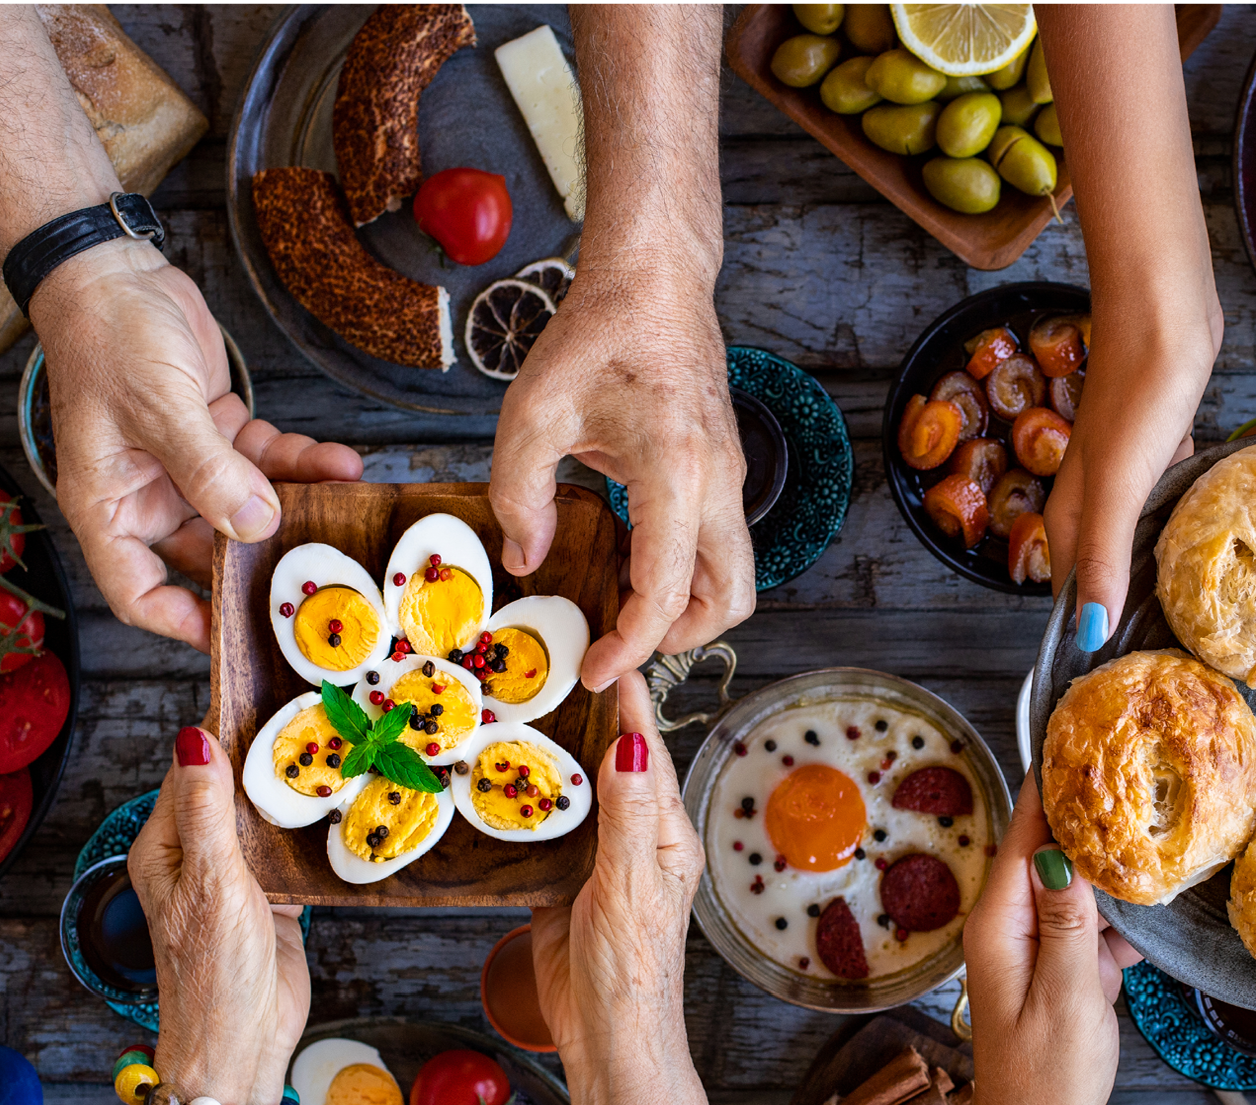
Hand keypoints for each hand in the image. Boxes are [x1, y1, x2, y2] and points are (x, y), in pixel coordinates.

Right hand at [32, 242, 362, 651]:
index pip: (138, 592)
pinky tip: (341, 465)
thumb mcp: (158, 408)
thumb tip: (256, 525)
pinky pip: (268, 465)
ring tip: (346, 508)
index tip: (236, 639)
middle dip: (262, 564)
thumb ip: (210, 472)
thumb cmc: (107, 337)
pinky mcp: (219, 437)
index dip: (184, 624)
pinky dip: (302, 465)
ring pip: (250, 509)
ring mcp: (185, 468)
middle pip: (209, 557)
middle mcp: (148, 497)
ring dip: (298, 509)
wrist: (112, 270)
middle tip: (318, 578)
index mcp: (109, 507)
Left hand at [127, 725, 309, 1104]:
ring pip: (267, 818)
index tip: (263, 691)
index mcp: (166, 846)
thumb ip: (205, 809)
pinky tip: (347, 809)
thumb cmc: (212, 969)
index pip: (191, 770)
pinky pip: (294, 852)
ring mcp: (238, 877)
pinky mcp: (275, 899)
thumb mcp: (210, 880)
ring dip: (296, 794)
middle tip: (318, 715)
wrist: (243, 1043)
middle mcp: (198, 856)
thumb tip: (193, 735)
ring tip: (340, 752)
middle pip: (233, 789)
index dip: (224, 730)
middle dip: (269, 757)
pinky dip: (316, 832)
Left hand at [489, 264, 753, 690]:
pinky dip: (686, 572)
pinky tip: (629, 558)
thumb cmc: (597, 335)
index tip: (595, 669)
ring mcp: (731, 478)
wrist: (656, 283)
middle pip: (731, 600)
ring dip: (688, 608)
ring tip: (623, 605)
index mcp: (675, 472)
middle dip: (679, 638)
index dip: (631, 645)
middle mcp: (718, 483)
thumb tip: (527, 561)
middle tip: (620, 644)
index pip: (666, 590)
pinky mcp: (725, 472)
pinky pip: (719, 545)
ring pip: (734, 577)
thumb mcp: (533, 413)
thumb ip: (520, 495)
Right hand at [530, 670, 700, 1077]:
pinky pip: (540, 837)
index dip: (632, 710)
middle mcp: (634, 843)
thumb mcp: (632, 886)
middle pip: (609, 770)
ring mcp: (596, 864)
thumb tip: (632, 747)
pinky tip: (494, 787)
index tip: (615, 661)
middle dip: (586, 724)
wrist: (606, 1041)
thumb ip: (629, 816)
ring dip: (548, 762)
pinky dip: (520, 809)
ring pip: (572, 799)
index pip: (649, 758)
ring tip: (517, 714)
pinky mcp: (559, 888)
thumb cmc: (634, 973)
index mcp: (666, 838)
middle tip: (555, 674)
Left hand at [962, 776, 1140, 1104]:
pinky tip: (1147, 923)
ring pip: (1071, 885)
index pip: (1022, 831)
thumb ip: (1068, 922)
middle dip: (1089, 816)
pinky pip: (1083, 926)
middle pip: (1046, 848)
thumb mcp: (1068, 997)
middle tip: (1140, 772)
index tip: (1083, 732)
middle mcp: (1006, 925)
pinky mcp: (1054, 971)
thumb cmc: (1047, 1082)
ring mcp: (1030, 947)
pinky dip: (1114, 921)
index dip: (1050, 782)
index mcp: (998, 923)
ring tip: (1157, 833)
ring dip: (1109, 871)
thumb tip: (1060, 848)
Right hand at [1045, 296, 1220, 651]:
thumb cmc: (1138, 390)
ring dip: (1153, 579)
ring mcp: (1129, 476)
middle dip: (1121, 618)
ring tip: (1189, 624)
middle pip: (1101, 576)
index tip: (1114, 683)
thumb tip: (1089, 635)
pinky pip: (1167, 511)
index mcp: (1075, 514)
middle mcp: (1095, 501)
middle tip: (1162, 666)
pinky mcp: (1163, 451)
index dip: (1086, 640)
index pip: (1070, 598)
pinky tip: (1209, 550)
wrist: (1164, 308)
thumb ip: (1104, 559)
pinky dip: (1182, 535)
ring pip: (1135, 544)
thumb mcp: (1120, 485)